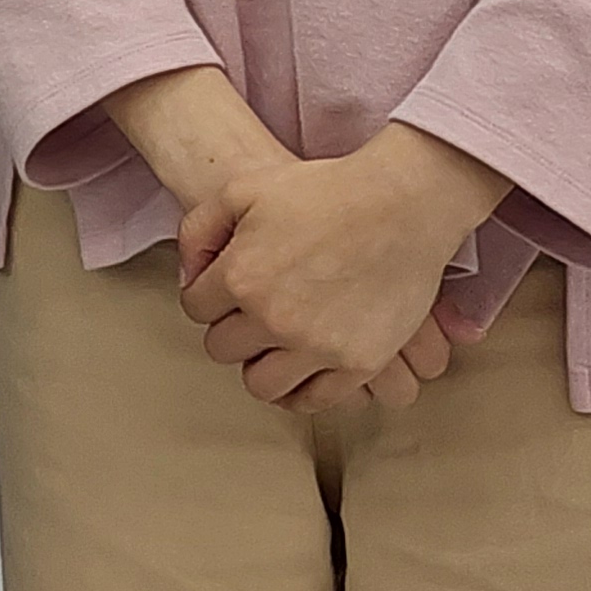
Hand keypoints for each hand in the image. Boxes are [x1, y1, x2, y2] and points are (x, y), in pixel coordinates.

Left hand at [176, 126, 510, 409]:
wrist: (402, 204)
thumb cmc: (324, 190)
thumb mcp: (243, 189)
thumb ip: (200, 230)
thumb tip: (188, 276)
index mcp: (241, 276)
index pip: (195, 308)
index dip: (207, 295)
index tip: (226, 288)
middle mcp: (274, 318)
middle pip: (223, 349)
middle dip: (231, 329)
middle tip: (251, 314)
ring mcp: (318, 346)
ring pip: (262, 385)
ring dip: (261, 365)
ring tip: (275, 344)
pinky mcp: (359, 364)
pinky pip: (314, 401)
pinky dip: (302, 390)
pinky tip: (303, 369)